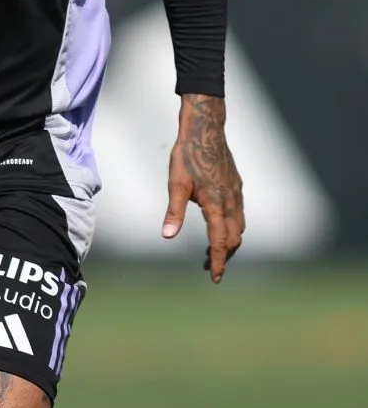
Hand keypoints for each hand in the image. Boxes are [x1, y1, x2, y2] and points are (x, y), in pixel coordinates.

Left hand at [161, 95, 244, 282]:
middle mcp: (231, 201)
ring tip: (214, 249)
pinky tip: (220, 223)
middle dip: (224, 255)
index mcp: (216, 204)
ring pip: (240, 226)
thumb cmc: (188, 155)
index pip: (220, 242)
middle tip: (209, 266)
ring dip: (229, 242)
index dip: (219, 262)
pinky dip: (233, 226)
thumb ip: (174, 211)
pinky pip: (240, 213)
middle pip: (234, 238)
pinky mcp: (236, 184)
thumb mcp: (176, 183)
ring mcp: (236, 193)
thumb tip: (168, 236)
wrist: (205, 129)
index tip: (215, 278)